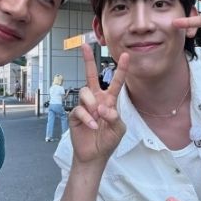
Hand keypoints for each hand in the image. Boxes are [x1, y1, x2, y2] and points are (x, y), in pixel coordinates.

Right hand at [68, 44, 128, 164]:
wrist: (95, 155)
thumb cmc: (108, 141)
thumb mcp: (119, 129)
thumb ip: (115, 117)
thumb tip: (103, 108)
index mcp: (109, 100)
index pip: (116, 82)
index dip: (121, 69)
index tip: (126, 55)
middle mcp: (96, 100)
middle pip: (90, 76)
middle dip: (87, 60)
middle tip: (84, 45)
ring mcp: (84, 106)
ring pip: (85, 93)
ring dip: (93, 105)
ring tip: (98, 119)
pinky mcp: (75, 115)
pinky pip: (79, 109)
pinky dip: (88, 118)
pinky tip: (93, 126)